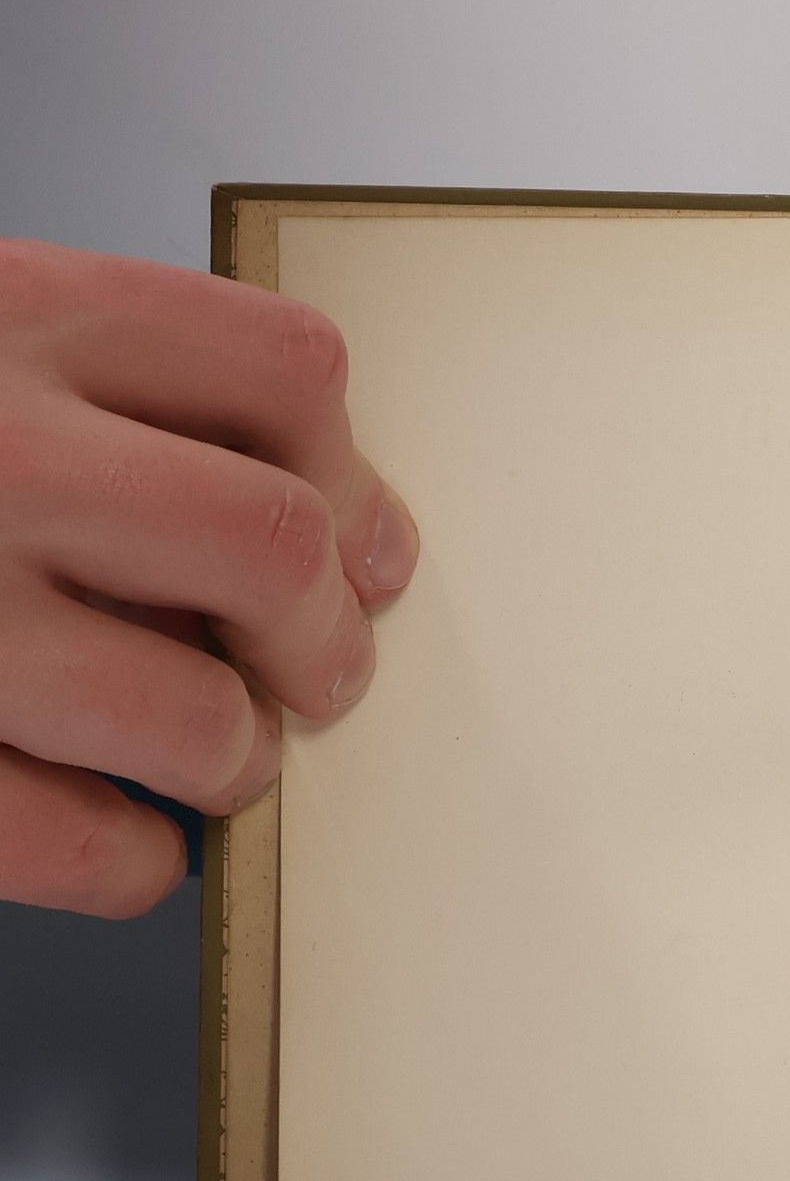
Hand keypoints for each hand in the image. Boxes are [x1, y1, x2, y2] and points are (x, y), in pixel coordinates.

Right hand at [0, 238, 417, 916]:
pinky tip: (114, 834)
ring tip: (207, 758)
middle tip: (315, 677)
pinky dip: (128, 863)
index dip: (355, 475)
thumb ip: (118, 394)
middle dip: (326, 637)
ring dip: (232, 760)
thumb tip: (344, 531)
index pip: (280, 373)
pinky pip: (78, 847)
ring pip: (192, 719)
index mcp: (5, 317)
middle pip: (271, 544)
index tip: (363, 544)